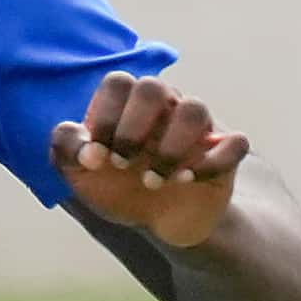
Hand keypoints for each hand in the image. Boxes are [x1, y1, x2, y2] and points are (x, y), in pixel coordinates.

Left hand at [51, 72, 248, 248]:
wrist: (157, 219)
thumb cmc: (114, 183)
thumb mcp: (79, 172)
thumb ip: (65, 150)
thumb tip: (88, 151)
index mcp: (125, 101)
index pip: (117, 82)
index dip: (104, 117)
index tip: (96, 155)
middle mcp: (162, 105)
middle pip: (153, 86)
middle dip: (133, 127)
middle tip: (123, 163)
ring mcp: (195, 127)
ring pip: (195, 108)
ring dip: (172, 147)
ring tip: (155, 180)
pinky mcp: (224, 152)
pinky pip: (235, 142)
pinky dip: (213, 161)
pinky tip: (188, 181)